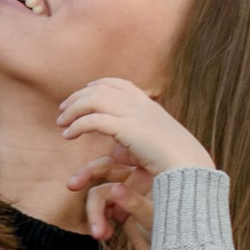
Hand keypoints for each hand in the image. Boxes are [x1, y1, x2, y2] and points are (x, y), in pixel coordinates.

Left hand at [56, 76, 213, 245]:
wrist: (188, 166)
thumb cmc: (176, 162)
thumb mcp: (158, 143)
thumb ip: (139, 137)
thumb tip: (122, 147)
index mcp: (148, 104)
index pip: (118, 83)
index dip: (98, 85)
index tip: (84, 93)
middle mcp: (139, 104)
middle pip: (100, 89)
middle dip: (78, 97)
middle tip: (63, 110)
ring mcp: (133, 114)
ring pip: (93, 100)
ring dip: (73, 110)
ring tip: (62, 123)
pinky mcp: (126, 128)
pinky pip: (93, 121)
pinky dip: (77, 125)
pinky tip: (68, 135)